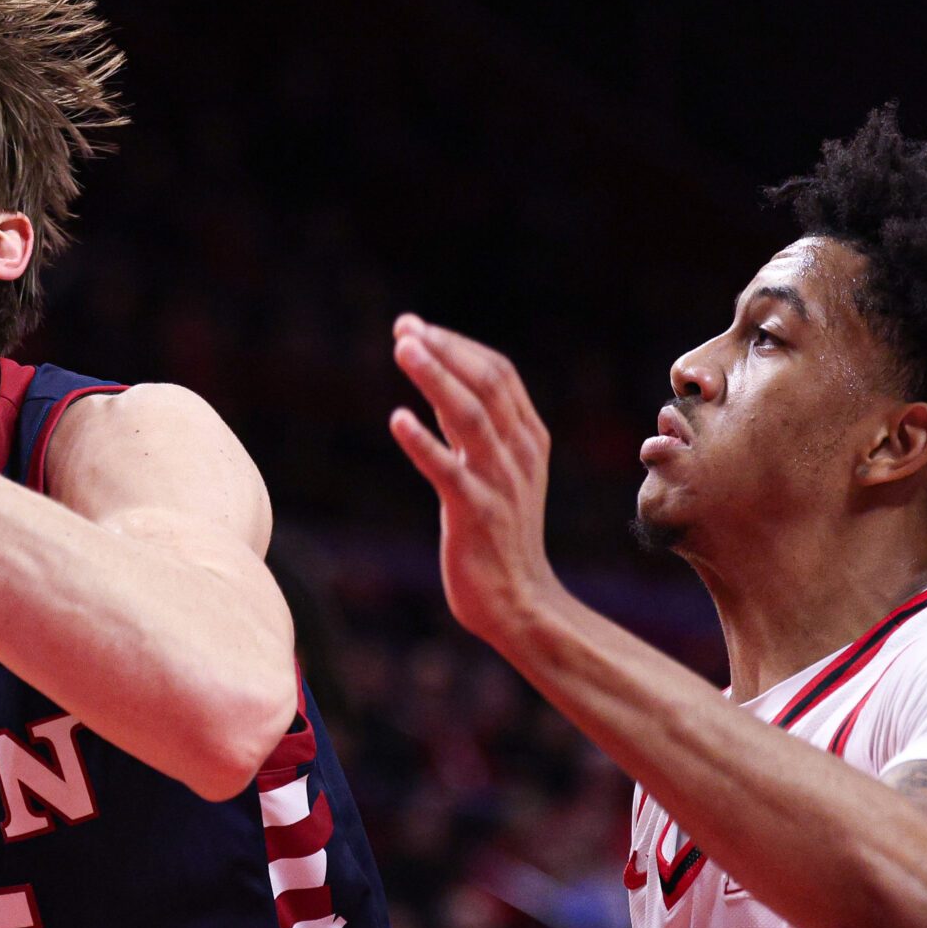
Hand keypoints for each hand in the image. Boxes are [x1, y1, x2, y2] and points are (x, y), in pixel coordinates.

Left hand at [387, 314, 561, 647]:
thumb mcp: (493, 468)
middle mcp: (520, 452)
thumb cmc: (499, 532)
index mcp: (529, 437)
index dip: (456, 345)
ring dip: (435, 378)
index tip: (415, 327)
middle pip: (487, 384)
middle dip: (445, 350)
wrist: (518, 601)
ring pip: (472, 416)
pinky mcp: (478, 514)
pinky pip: (449, 471)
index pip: (499, 373)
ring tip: (403, 350)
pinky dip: (423, 442)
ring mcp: (502, 482)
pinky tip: (397, 419)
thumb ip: (469, 426)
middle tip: (404, 330)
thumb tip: (438, 376)